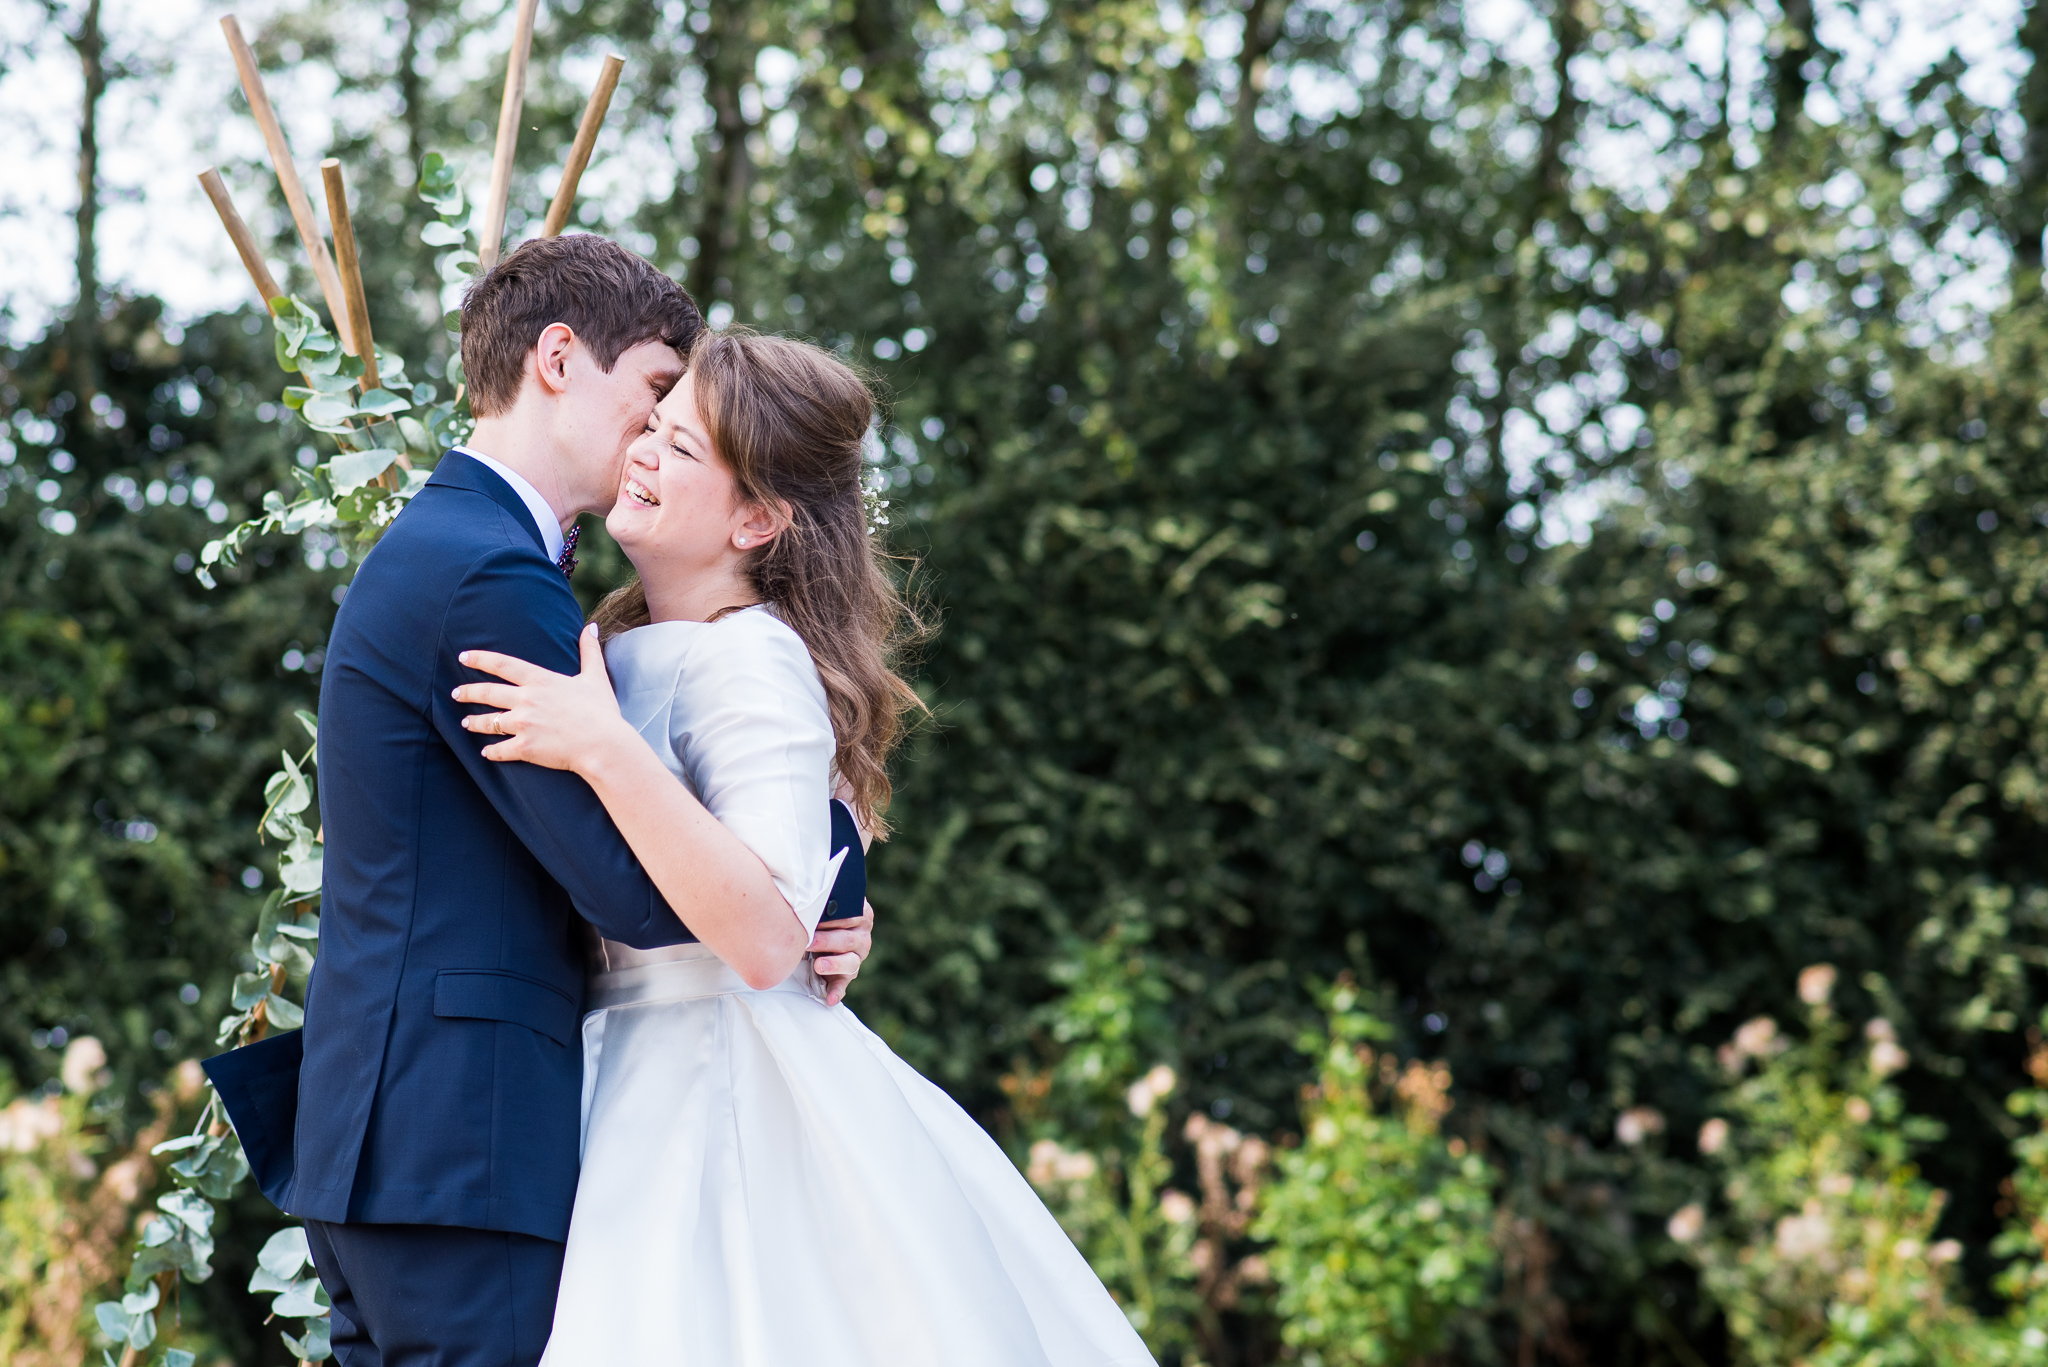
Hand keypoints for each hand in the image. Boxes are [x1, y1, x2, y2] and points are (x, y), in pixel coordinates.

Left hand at [454, 624, 634, 772]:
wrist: (604, 745)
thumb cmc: (602, 712)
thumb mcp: (596, 677)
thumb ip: (589, 650)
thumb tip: (591, 626)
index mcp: (541, 680)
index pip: (503, 665)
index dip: (480, 659)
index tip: (463, 657)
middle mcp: (526, 700)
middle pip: (487, 693)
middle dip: (467, 692)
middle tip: (456, 693)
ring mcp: (523, 724)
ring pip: (489, 722)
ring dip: (474, 722)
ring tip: (466, 723)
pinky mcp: (524, 748)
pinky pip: (498, 750)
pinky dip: (490, 752)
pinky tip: (485, 752)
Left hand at [810, 899, 872, 1005]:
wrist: (817, 931)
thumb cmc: (818, 914)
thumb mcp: (825, 904)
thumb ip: (825, 899)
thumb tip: (810, 887)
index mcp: (862, 914)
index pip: (852, 917)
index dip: (834, 919)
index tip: (817, 919)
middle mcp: (863, 937)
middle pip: (848, 940)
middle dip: (828, 941)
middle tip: (809, 941)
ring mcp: (856, 958)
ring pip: (849, 962)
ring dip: (833, 964)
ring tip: (818, 965)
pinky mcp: (846, 976)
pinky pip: (843, 985)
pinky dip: (836, 992)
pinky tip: (830, 999)